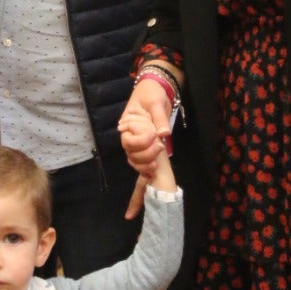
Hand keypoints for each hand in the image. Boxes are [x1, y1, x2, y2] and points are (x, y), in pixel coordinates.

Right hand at [119, 81, 174, 216]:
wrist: (156, 89)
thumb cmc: (152, 93)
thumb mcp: (156, 102)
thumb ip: (158, 118)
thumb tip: (163, 134)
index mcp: (127, 125)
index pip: (129, 141)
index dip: (143, 142)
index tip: (156, 135)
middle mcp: (129, 137)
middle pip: (132, 155)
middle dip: (146, 155)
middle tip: (160, 147)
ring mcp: (137, 145)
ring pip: (136, 163)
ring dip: (146, 166)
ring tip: (157, 165)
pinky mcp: (146, 151)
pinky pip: (141, 170)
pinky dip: (140, 185)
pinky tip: (139, 200)